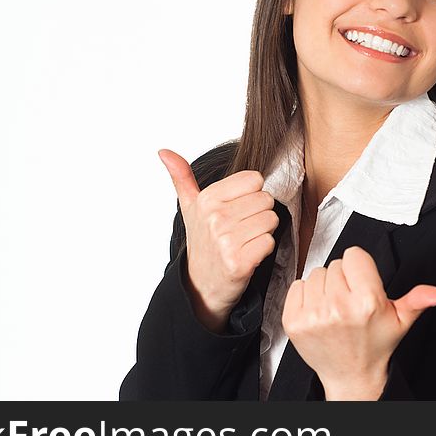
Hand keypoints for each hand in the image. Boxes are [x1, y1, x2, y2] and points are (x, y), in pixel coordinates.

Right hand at [159, 149, 279, 332]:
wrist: (202, 284)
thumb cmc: (202, 241)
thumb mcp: (190, 207)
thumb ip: (182, 177)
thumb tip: (164, 151)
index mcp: (207, 199)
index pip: (254, 179)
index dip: (251, 194)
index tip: (238, 208)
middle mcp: (215, 218)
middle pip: (266, 199)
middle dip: (259, 213)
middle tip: (242, 227)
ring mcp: (226, 241)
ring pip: (271, 220)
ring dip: (263, 231)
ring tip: (246, 240)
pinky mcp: (239, 262)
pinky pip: (270, 242)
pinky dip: (264, 249)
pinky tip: (249, 253)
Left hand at [281, 246, 435, 399]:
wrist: (351, 375)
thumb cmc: (374, 345)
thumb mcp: (400, 321)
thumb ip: (417, 300)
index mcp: (367, 301)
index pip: (354, 255)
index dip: (359, 268)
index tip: (362, 284)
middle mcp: (339, 306)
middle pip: (334, 264)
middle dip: (343, 278)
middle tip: (350, 300)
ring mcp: (314, 314)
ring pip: (316, 273)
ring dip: (324, 286)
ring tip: (335, 307)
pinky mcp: (294, 321)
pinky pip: (297, 286)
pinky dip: (306, 295)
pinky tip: (319, 311)